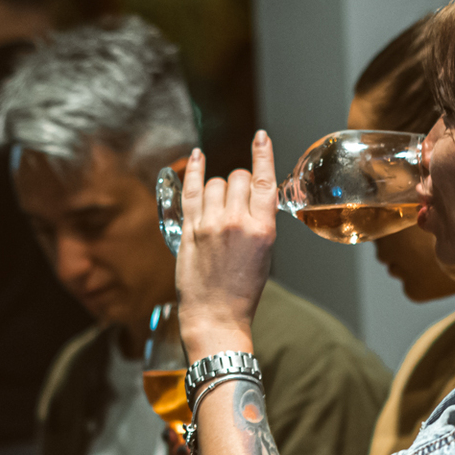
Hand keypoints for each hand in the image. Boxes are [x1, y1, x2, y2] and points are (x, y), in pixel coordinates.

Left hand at [177, 131, 277, 361]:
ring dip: (219, 188)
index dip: (263, 155)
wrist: (216, 317)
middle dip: (240, 183)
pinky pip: (192, 190)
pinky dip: (196, 170)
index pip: (265, 181)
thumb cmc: (242, 291)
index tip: (261, 138)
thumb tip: (250, 197)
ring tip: (219, 208)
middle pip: (239, 178)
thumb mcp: (264, 255)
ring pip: (216, 183)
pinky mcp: (189, 230)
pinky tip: (198, 157)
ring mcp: (210, 224)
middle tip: (237, 201)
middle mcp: (237, 222)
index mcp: (263, 230)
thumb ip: (259, 223)